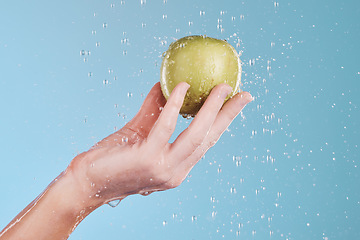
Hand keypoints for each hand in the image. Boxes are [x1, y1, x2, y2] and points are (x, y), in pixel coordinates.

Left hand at [67, 82, 252, 205]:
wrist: (88, 182)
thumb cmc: (114, 159)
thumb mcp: (140, 133)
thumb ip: (155, 111)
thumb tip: (166, 85)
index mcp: (177, 168)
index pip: (206, 143)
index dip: (224, 123)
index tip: (237, 104)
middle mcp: (176, 171)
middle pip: (209, 139)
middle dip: (228, 115)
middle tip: (242, 94)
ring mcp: (164, 168)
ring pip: (196, 134)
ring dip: (211, 108)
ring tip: (221, 88)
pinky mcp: (148, 159)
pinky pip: (166, 126)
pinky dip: (175, 104)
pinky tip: (181, 87)